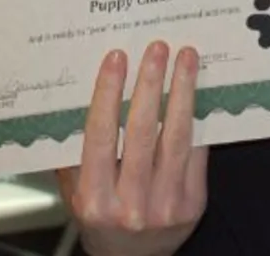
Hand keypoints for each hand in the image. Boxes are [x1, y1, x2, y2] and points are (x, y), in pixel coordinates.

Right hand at [57, 42, 208, 255]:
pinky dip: (198, 119)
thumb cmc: (102, 221)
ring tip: (186, 59)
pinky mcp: (193, 204)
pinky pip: (197, 154)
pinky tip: (199, 91)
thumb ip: (72, 155)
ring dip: (182, 93)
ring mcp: (165, 205)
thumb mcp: (75, 194)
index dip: (108, 94)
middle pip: (143, 133)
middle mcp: (130, 204)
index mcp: (94, 199)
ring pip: (176, 138)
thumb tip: (70, 98)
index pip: (100, 136)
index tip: (116, 58)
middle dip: (150, 85)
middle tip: (157, 48)